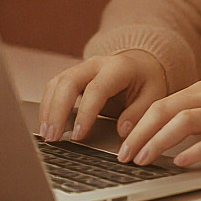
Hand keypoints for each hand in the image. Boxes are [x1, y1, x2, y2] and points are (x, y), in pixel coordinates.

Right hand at [38, 50, 166, 142]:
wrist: (140, 64)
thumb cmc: (146, 81)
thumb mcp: (154, 95)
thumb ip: (139, 113)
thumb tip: (122, 131)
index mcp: (118, 68)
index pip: (96, 89)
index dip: (85, 113)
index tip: (78, 135)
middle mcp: (96, 64)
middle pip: (69, 82)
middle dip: (58, 110)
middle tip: (53, 137)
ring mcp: (82, 67)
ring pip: (57, 82)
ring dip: (48, 108)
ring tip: (46, 134)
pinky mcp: (73, 75)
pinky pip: (55, 86)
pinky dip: (48, 105)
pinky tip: (47, 124)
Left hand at [115, 80, 200, 167]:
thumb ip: (197, 118)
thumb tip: (161, 139)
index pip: (162, 104)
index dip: (137, 124)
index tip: (121, 145)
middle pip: (167, 109)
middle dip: (140, 133)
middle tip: (124, 156)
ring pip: (186, 121)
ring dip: (159, 141)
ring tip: (144, 160)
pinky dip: (196, 151)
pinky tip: (181, 163)